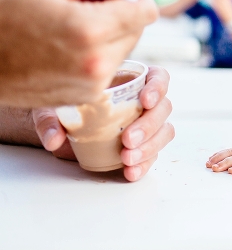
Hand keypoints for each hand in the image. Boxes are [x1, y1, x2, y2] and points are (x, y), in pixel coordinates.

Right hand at [0, 0, 157, 107]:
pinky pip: (110, 67)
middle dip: (122, 12)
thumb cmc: (9, 16)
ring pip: (125, 48)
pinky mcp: (88, 96)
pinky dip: (100, 53)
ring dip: (112, 33)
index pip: (146, 12)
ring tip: (74, 25)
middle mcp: (99, 62)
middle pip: (138, 29)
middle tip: (87, 4)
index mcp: (91, 31)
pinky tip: (70, 46)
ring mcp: (94, 84)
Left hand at [32, 66, 174, 181]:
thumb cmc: (65, 108)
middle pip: (164, 108)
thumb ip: (50, 120)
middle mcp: (144, 103)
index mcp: (131, 81)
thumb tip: (53, 139)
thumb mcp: (52, 107)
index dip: (157, 88)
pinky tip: (130, 171)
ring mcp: (147, 125)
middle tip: (128, 139)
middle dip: (149, 126)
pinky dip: (144, 164)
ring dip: (149, 147)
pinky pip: (153, 155)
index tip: (145, 101)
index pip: (158, 78)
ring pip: (164, 132)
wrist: (64, 129)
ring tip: (127, 158)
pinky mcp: (144, 146)